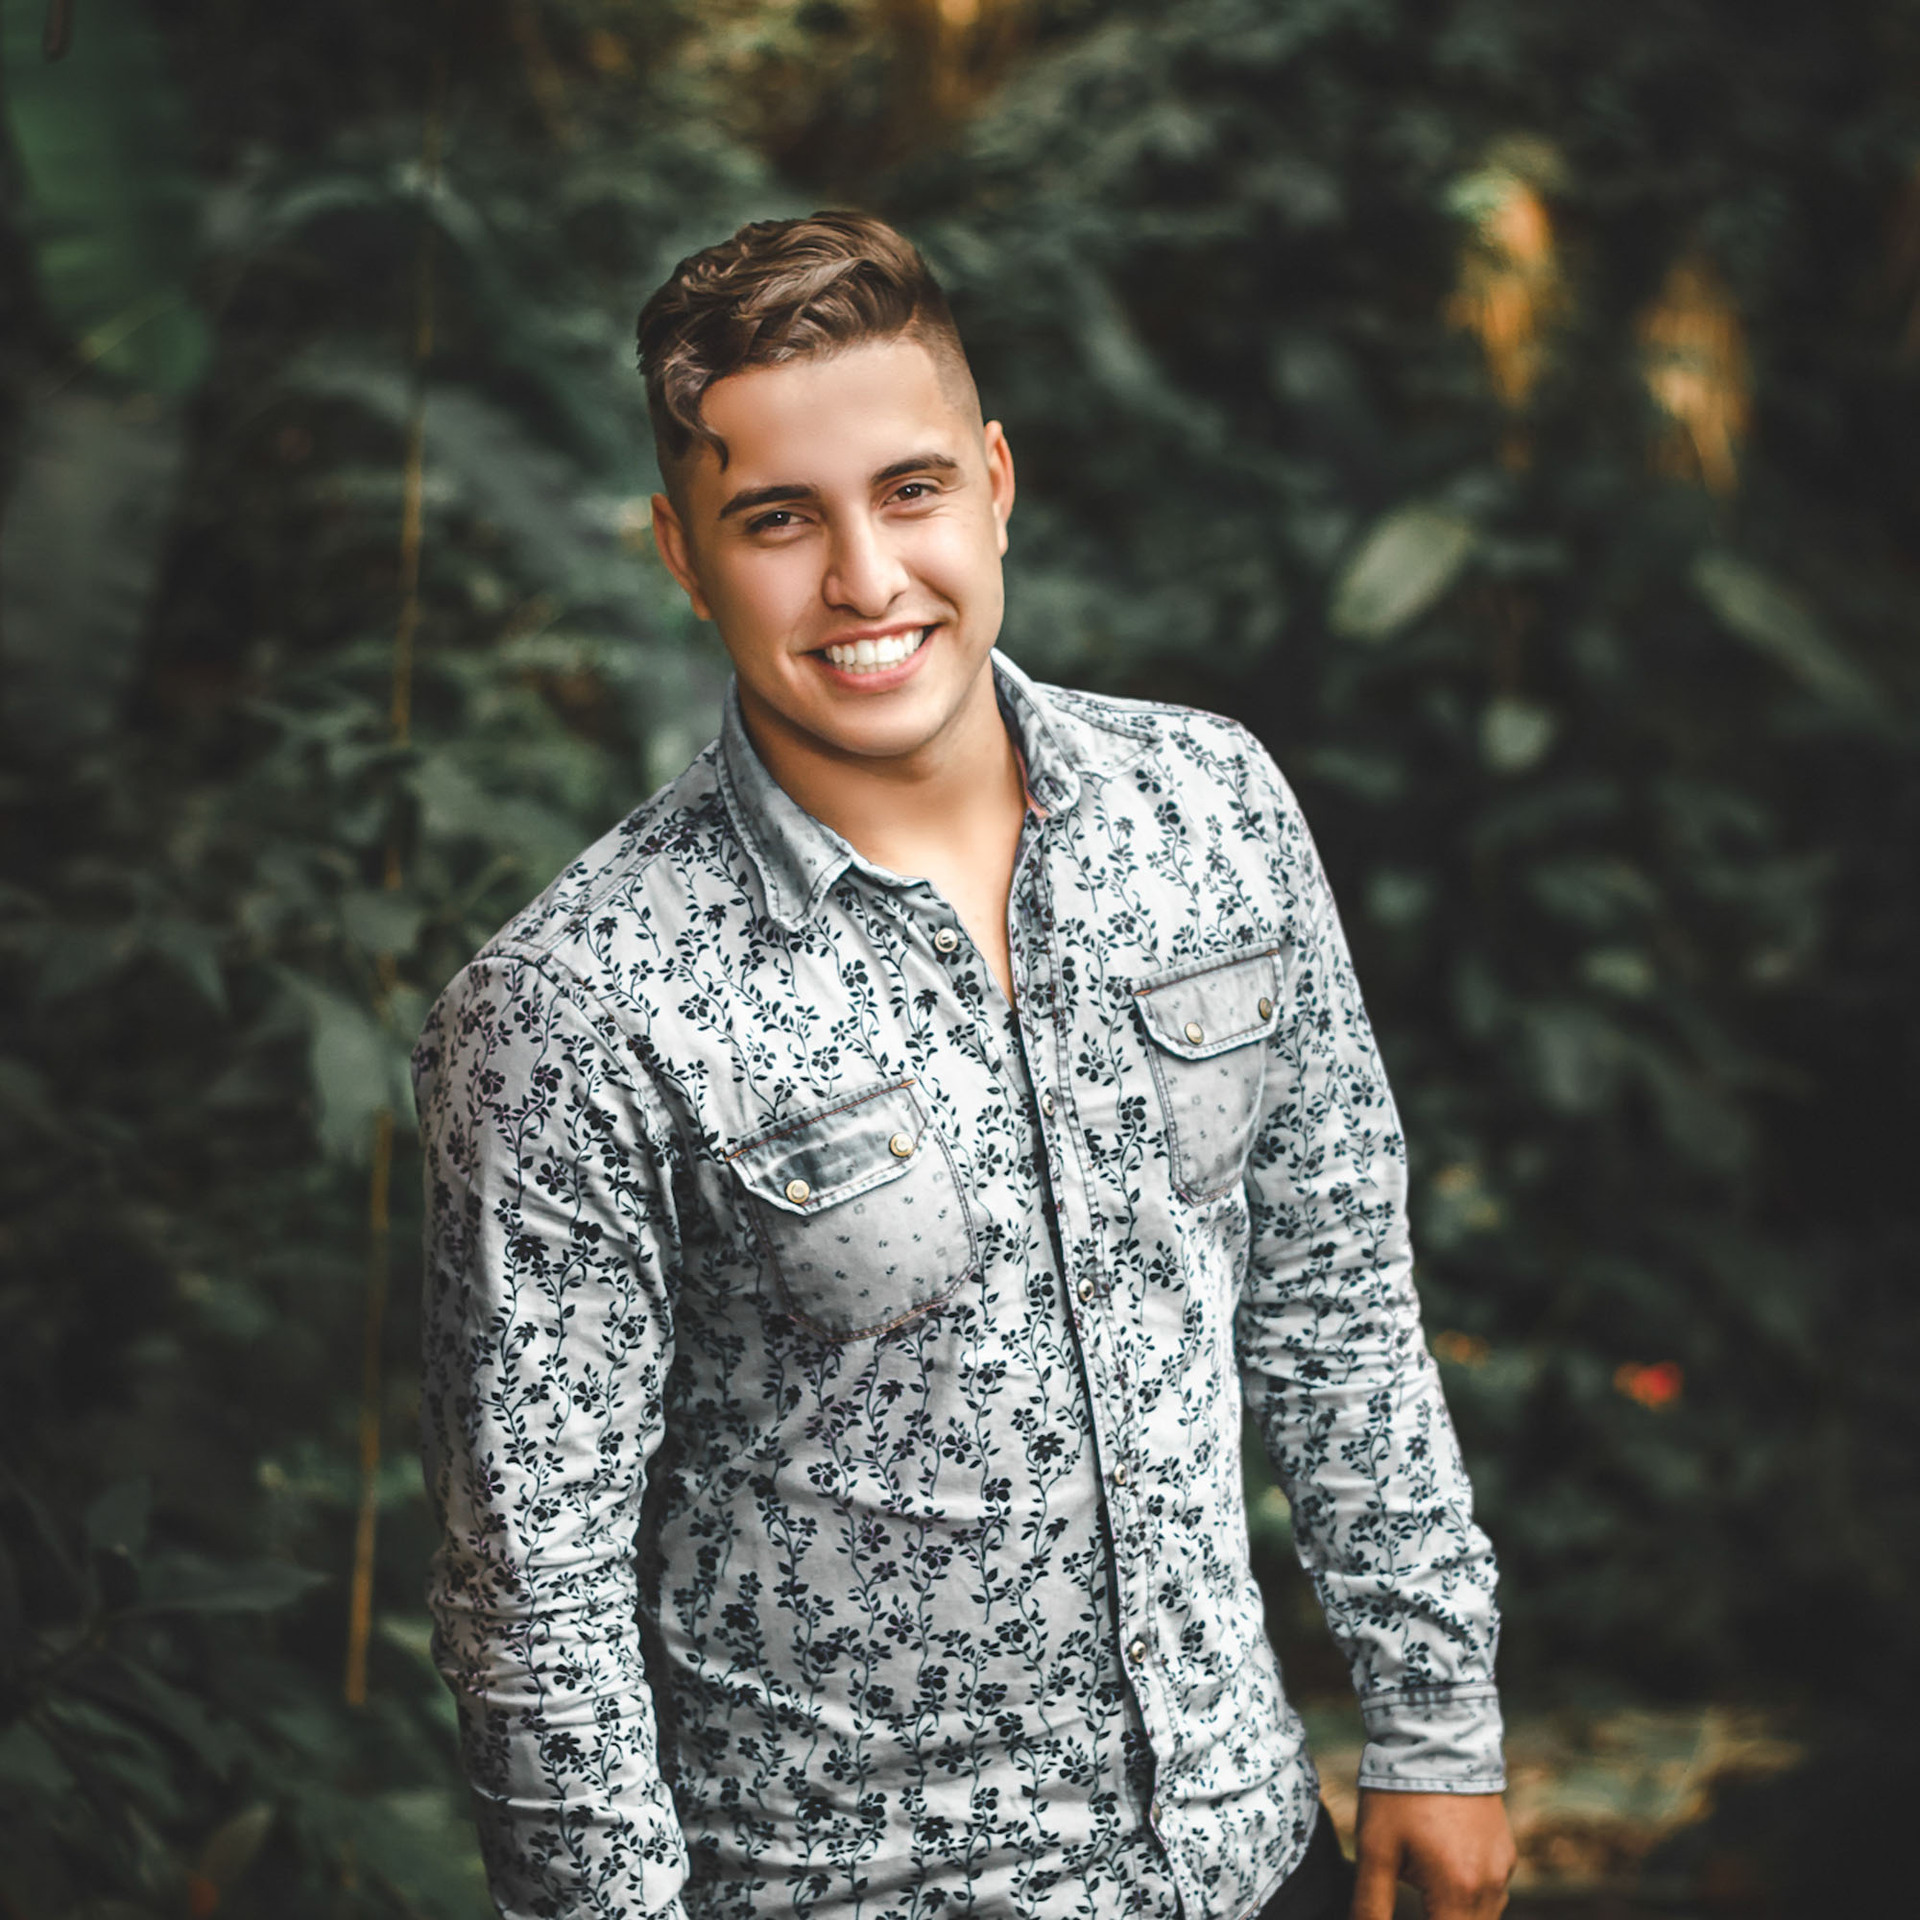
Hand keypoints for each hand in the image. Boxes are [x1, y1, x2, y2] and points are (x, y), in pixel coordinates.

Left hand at [1349, 1788, 1514, 1918]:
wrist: (1436, 1734)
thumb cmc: (1398, 1792)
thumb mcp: (1375, 1849)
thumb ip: (1371, 1905)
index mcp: (1458, 1892)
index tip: (1409, 1912)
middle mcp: (1490, 1887)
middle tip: (1415, 1902)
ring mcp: (1503, 1869)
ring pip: (1484, 1918)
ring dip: (1457, 1915)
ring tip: (1426, 1892)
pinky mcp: (1506, 1852)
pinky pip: (1492, 1893)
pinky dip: (1470, 1898)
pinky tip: (1443, 1875)